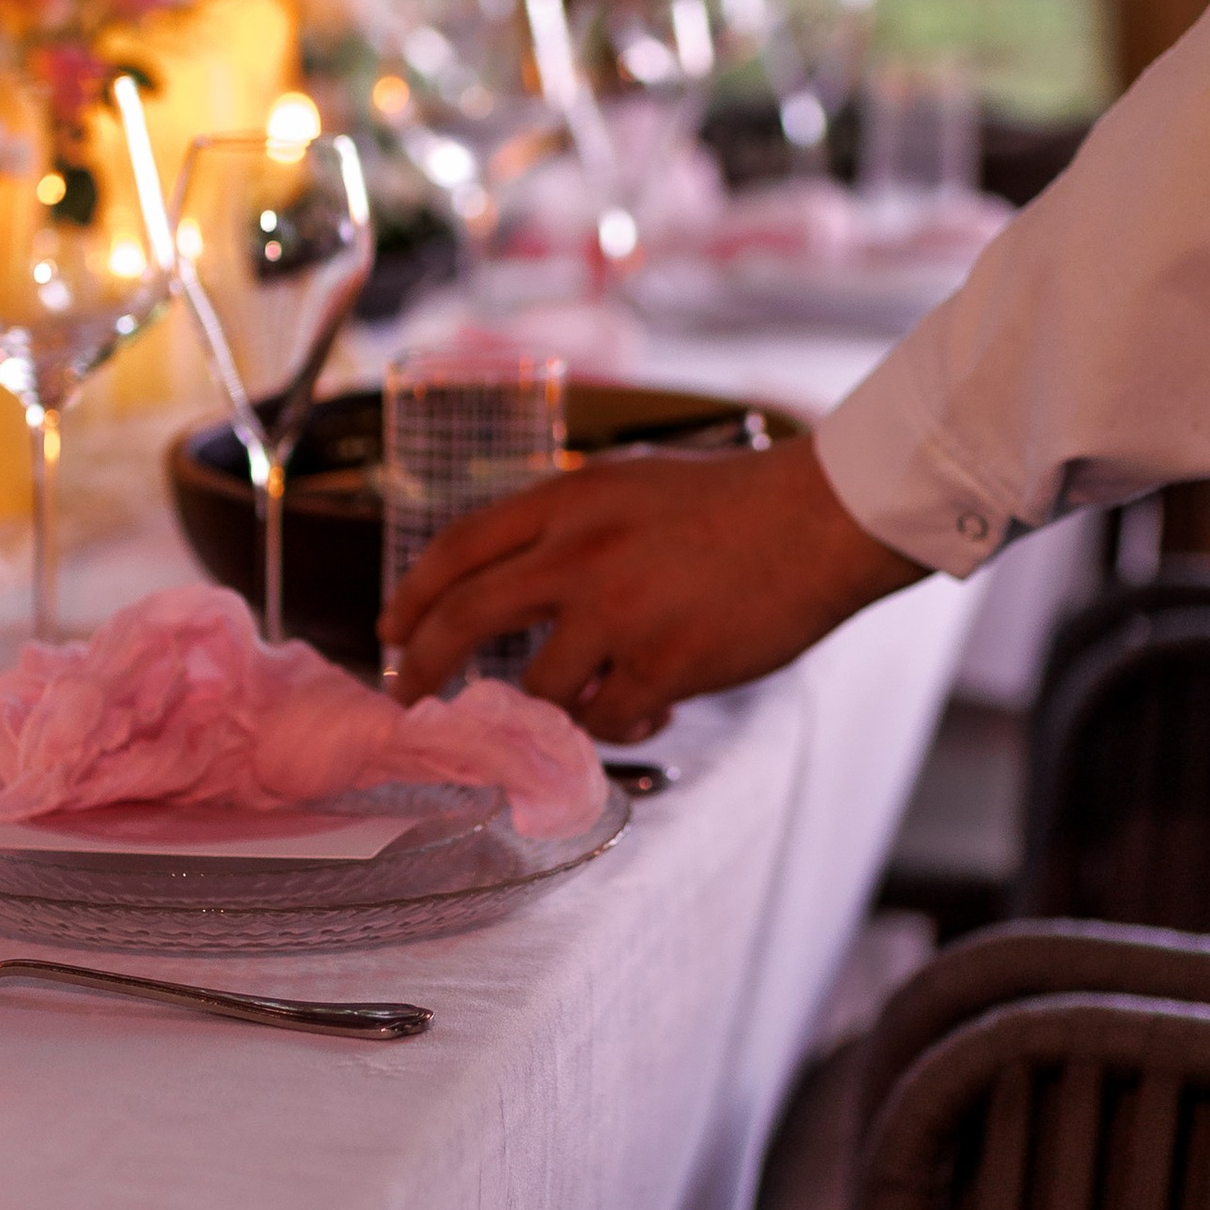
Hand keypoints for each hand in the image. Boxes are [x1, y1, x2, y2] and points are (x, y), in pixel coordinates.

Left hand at [380, 430, 921, 738]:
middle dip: (421, 666)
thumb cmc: (734, 502)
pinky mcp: (661, 667)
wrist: (819, 520)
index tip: (390, 629)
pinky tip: (648, 706)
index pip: (457, 549)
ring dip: (548, 705)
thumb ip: (570, 530)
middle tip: (409, 696)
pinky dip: (615, 722)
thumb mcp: (631, 487)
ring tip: (583, 700)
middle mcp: (577, 556)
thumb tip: (518, 587)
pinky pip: (605, 719)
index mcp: (567, 502)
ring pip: (537, 687)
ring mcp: (616, 615)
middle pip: (463, 619)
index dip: (412, 595)